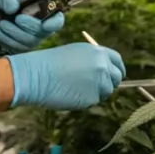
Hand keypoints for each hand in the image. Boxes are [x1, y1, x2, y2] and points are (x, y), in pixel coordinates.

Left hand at [0, 0, 64, 52]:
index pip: (57, 18)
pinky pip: (18, 50)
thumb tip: (14, 10)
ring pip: (29, 43)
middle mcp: (40, 25)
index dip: (55, 23)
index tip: (44, 25)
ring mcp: (31, 39)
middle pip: (43, 33)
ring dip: (12, 34)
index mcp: (41, 8)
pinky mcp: (20, 49)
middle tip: (6, 20)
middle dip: (26, 28)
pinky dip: (6, 41)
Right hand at [6, 43, 125, 110]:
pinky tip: (70, 94)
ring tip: (74, 88)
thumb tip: (104, 71)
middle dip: (109, 83)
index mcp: (98, 52)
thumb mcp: (76, 53)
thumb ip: (93, 60)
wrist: (37, 75)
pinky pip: (93, 101)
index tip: (115, 76)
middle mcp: (102, 66)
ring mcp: (99, 82)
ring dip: (95, 93)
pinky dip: (84, 100)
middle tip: (95, 87)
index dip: (117, 69)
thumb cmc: (51, 63)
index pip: (117, 61)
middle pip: (116, 78)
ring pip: (105, 92)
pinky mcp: (92, 98)